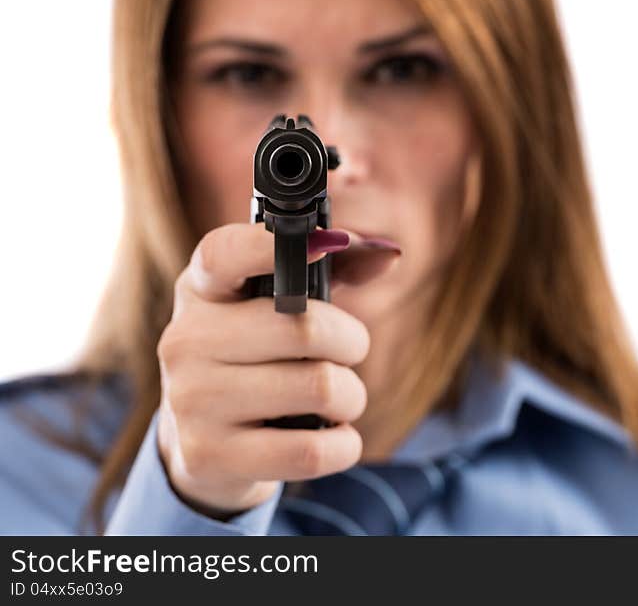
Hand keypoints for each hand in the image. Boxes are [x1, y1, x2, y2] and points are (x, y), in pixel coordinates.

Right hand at [155, 222, 396, 517]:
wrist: (205, 449)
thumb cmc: (258, 360)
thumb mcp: (280, 309)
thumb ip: (334, 271)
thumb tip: (388, 253)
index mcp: (201, 290)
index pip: (225, 254)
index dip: (272, 245)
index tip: (325, 244)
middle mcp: (185, 340)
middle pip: (305, 328)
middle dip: (351, 343)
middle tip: (348, 354)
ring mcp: (191, 401)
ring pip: (320, 388)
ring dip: (352, 397)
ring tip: (340, 400)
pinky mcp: (209, 456)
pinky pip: (312, 450)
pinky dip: (345, 445)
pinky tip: (335, 438)